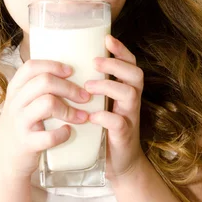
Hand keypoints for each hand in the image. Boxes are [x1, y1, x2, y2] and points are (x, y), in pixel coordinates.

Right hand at [0, 59, 91, 180]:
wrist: (4, 160)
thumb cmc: (21, 126)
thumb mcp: (21, 103)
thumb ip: (35, 89)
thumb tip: (71, 74)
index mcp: (15, 89)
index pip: (31, 66)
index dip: (53, 65)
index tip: (71, 71)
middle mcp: (15, 103)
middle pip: (45, 82)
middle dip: (70, 87)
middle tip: (84, 97)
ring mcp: (19, 123)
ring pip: (48, 103)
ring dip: (70, 110)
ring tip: (83, 117)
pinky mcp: (26, 143)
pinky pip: (49, 136)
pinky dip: (63, 133)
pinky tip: (68, 132)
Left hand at [84, 34, 145, 183]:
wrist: (116, 163)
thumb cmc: (103, 128)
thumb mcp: (99, 103)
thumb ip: (91, 85)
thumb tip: (65, 64)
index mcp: (125, 88)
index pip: (130, 63)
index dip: (121, 50)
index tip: (107, 38)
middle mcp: (131, 100)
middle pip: (136, 74)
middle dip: (116, 64)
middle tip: (95, 62)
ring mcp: (130, 117)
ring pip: (130, 94)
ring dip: (108, 86)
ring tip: (88, 86)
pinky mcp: (124, 136)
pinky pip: (119, 122)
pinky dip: (105, 117)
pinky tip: (91, 116)